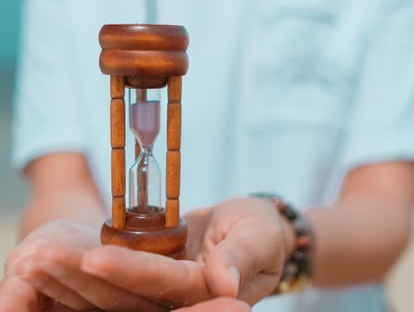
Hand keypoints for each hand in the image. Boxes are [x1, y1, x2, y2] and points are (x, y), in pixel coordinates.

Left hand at [11, 198, 291, 309]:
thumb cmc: (262, 231)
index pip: (164, 286)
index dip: (130, 272)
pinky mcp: (149, 277)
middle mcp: (178, 299)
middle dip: (85, 278)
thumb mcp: (259, 237)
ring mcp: (160, 290)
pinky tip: (55, 258)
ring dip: (74, 278)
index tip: (93, 256)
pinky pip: (113, 277)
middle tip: (44, 259)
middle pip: (126, 295)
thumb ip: (242, 258)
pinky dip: (83, 270)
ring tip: (38, 260)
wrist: (252, 228)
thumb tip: (224, 281)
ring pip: (112, 290)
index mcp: (207, 292)